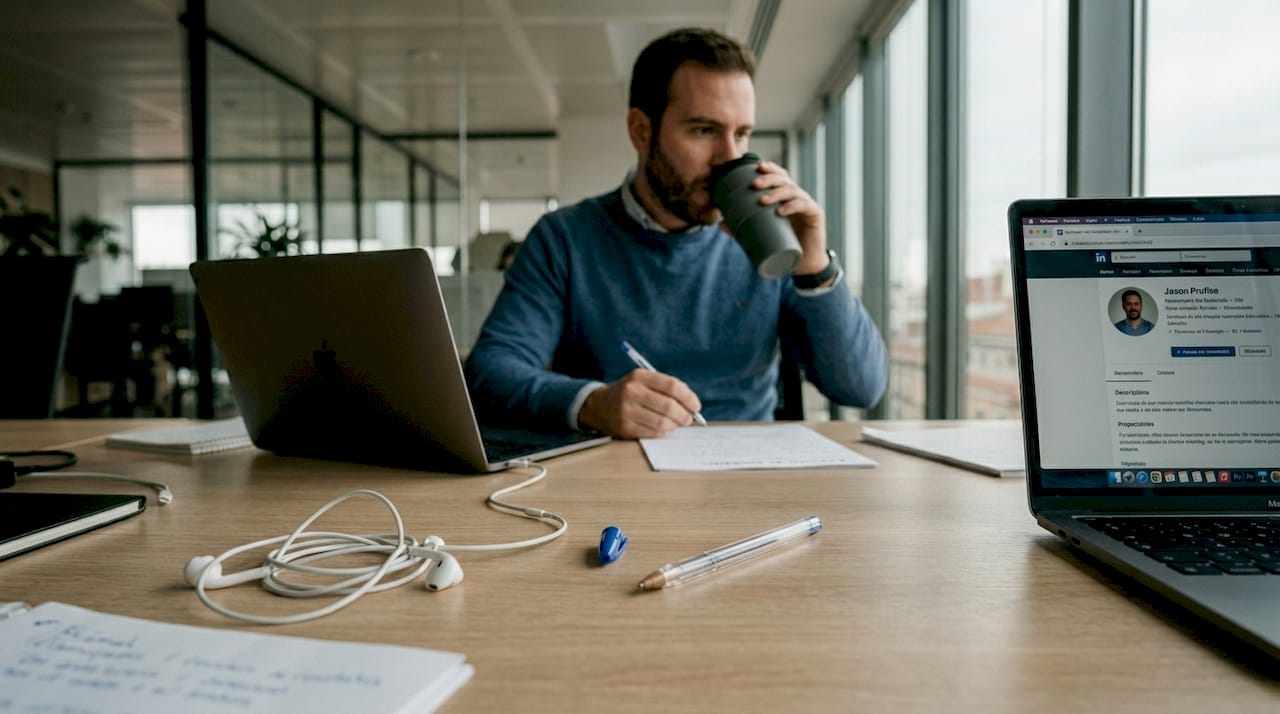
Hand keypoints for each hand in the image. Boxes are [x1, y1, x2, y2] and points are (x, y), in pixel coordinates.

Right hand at [578, 369, 702, 438]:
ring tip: (675, 424)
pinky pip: (653, 433)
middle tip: (688, 419)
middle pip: (669, 406)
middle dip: (684, 415)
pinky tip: (661, 428)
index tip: (696, 406)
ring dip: (674, 426)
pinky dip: (662, 432)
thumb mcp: (644, 381)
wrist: (599, 405)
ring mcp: (626, 411)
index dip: (688, 397)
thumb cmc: (631, 393)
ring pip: (662, 423)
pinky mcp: (624, 428)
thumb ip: (666, 389)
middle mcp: (631, 392)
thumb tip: (692, 405)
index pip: (672, 386)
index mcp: (639, 376)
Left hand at [748, 160, 828, 273]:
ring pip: (792, 191)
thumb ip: (742, 229)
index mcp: (785, 197)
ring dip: (776, 193)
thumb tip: (721, 223)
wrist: (805, 264)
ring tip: (762, 200)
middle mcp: (797, 197)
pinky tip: (781, 211)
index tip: (756, 167)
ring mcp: (807, 204)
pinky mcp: (815, 215)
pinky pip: (804, 205)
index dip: (770, 169)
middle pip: (784, 180)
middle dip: (768, 179)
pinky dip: (792, 206)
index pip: (779, 176)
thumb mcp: (762, 235)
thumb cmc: (783, 246)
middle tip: (754, 184)